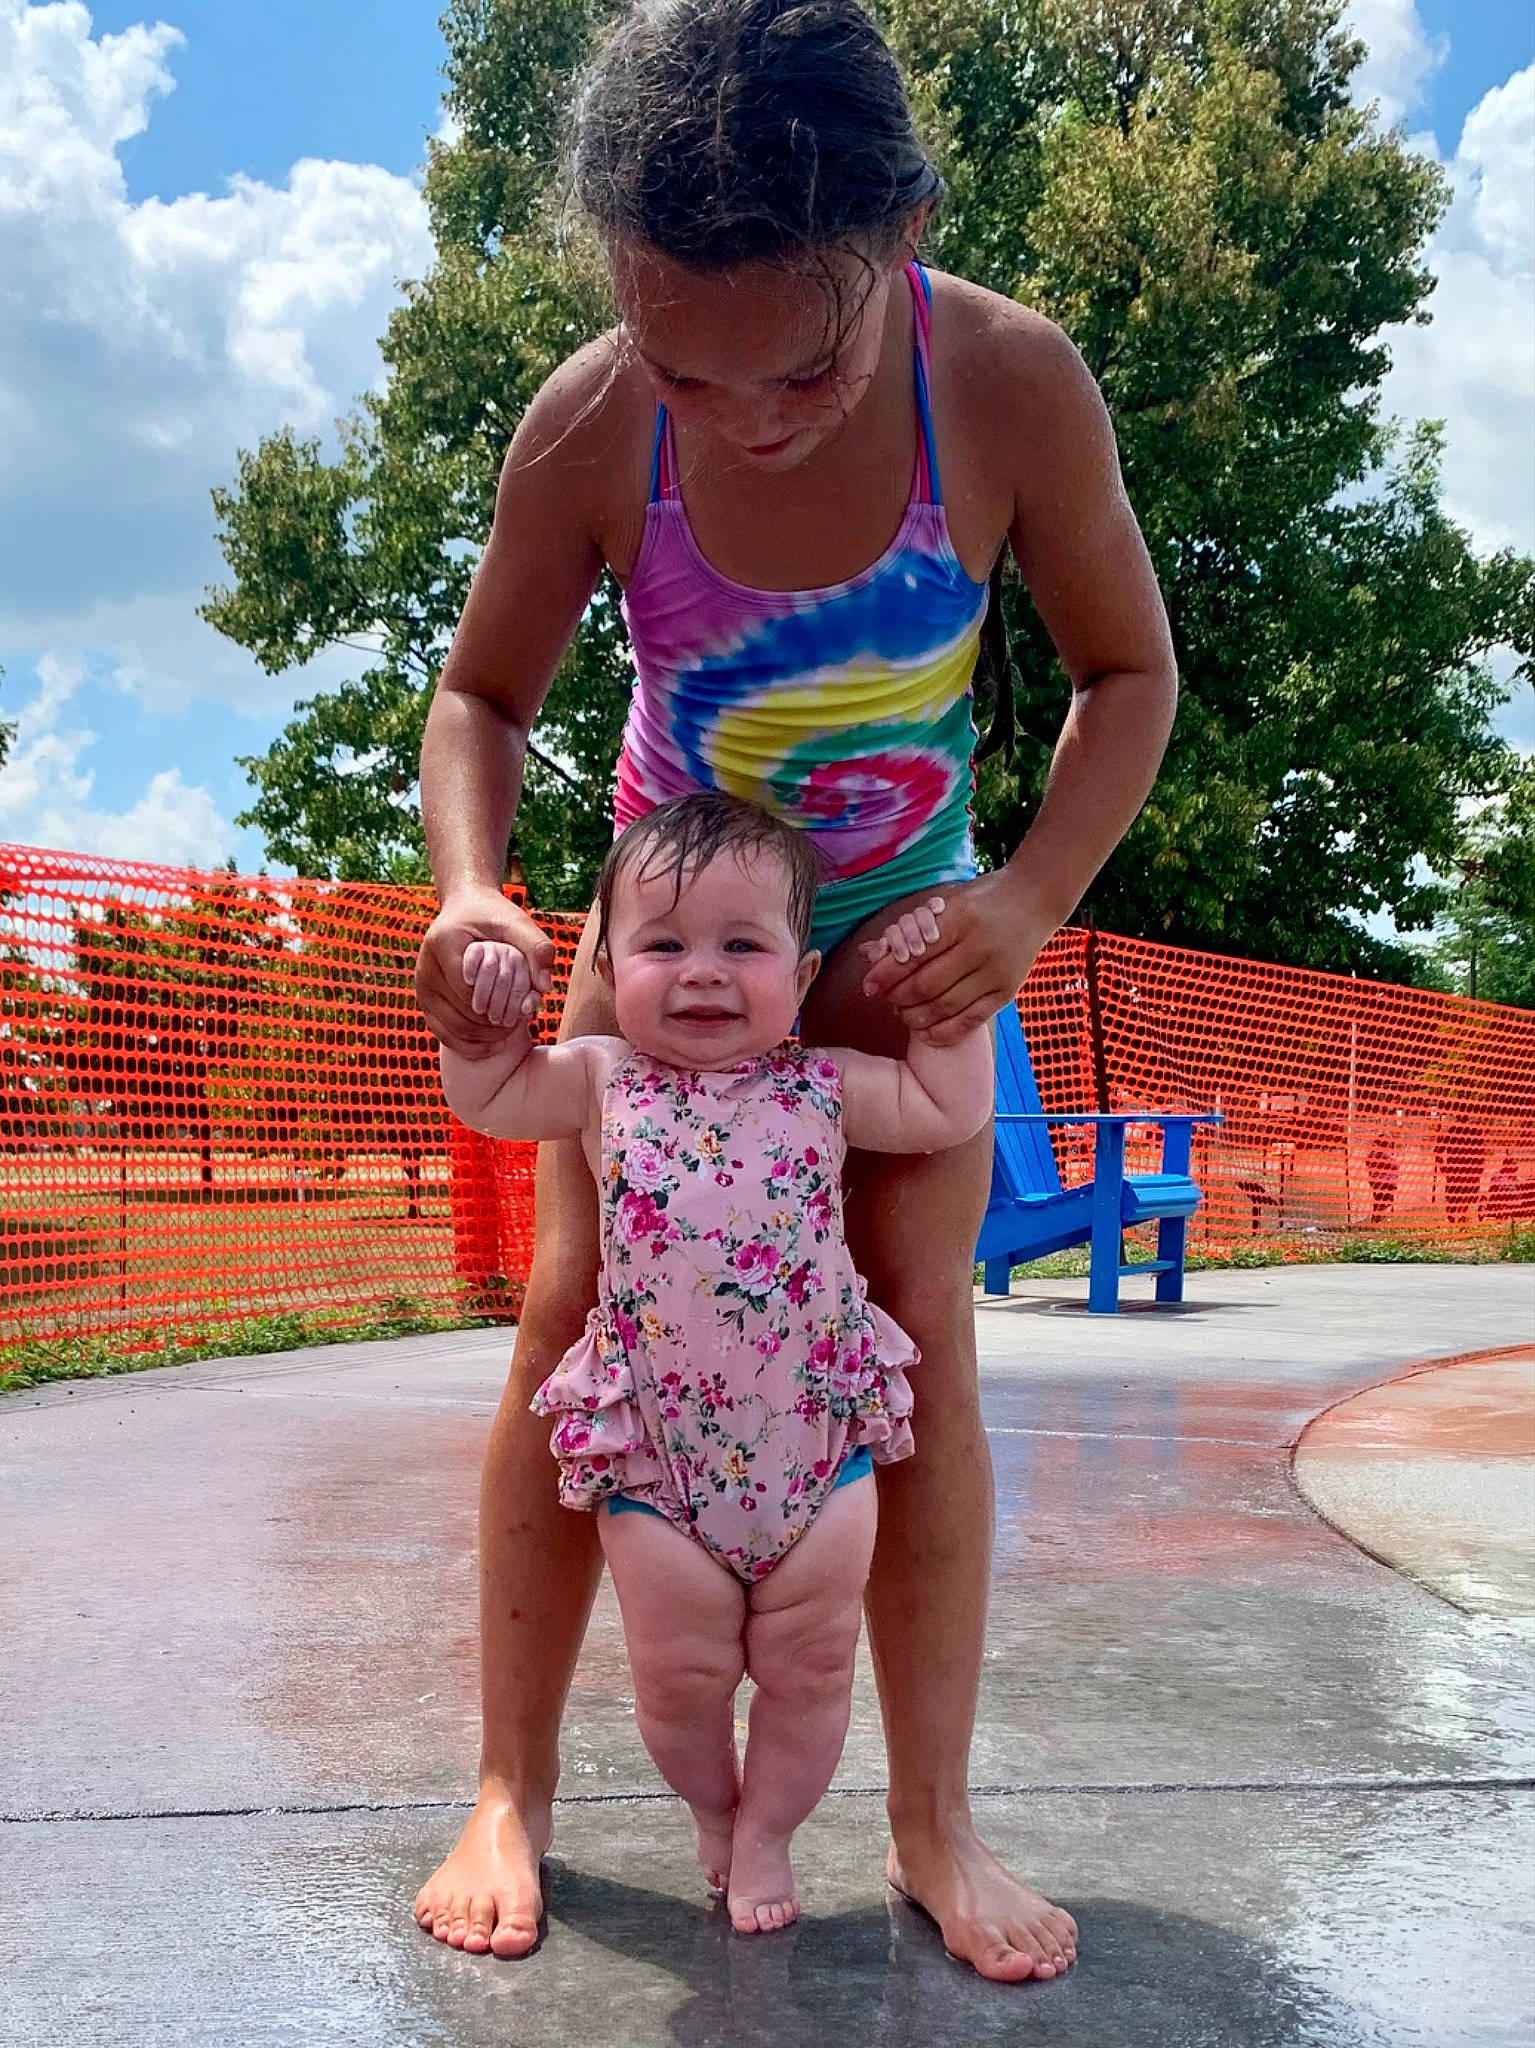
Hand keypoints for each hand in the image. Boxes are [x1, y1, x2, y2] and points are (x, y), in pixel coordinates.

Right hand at [415, 885, 554, 1057]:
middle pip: (462, 1012)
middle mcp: (426, 966)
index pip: (471, 989)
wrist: (465, 908)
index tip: (521, 1005)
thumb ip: (537, 948)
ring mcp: (422, 985)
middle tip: (519, 1023)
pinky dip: (468, 1045)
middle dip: (494, 1023)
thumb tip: (544, 987)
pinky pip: (443, 1033)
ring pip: (453, 1028)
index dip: (498, 1002)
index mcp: (444, 943)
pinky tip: (492, 1045)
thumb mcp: (517, 922)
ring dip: (484, 1037)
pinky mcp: (425, 999)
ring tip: (509, 1032)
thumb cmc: (493, 915)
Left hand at [858, 870, 1054, 1046]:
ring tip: (903, 1013)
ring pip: (946, 1006)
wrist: (1033, 900)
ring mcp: (997, 972)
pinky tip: (926, 1033)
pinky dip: (944, 1032)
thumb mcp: (944, 904)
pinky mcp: (1007, 991)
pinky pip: (971, 1020)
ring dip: (917, 1016)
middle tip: (886, 999)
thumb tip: (868, 954)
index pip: (914, 953)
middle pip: (927, 984)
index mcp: (961, 918)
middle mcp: (980, 946)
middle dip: (898, 997)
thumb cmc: (981, 900)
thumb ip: (907, 929)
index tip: (868, 986)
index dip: (886, 974)